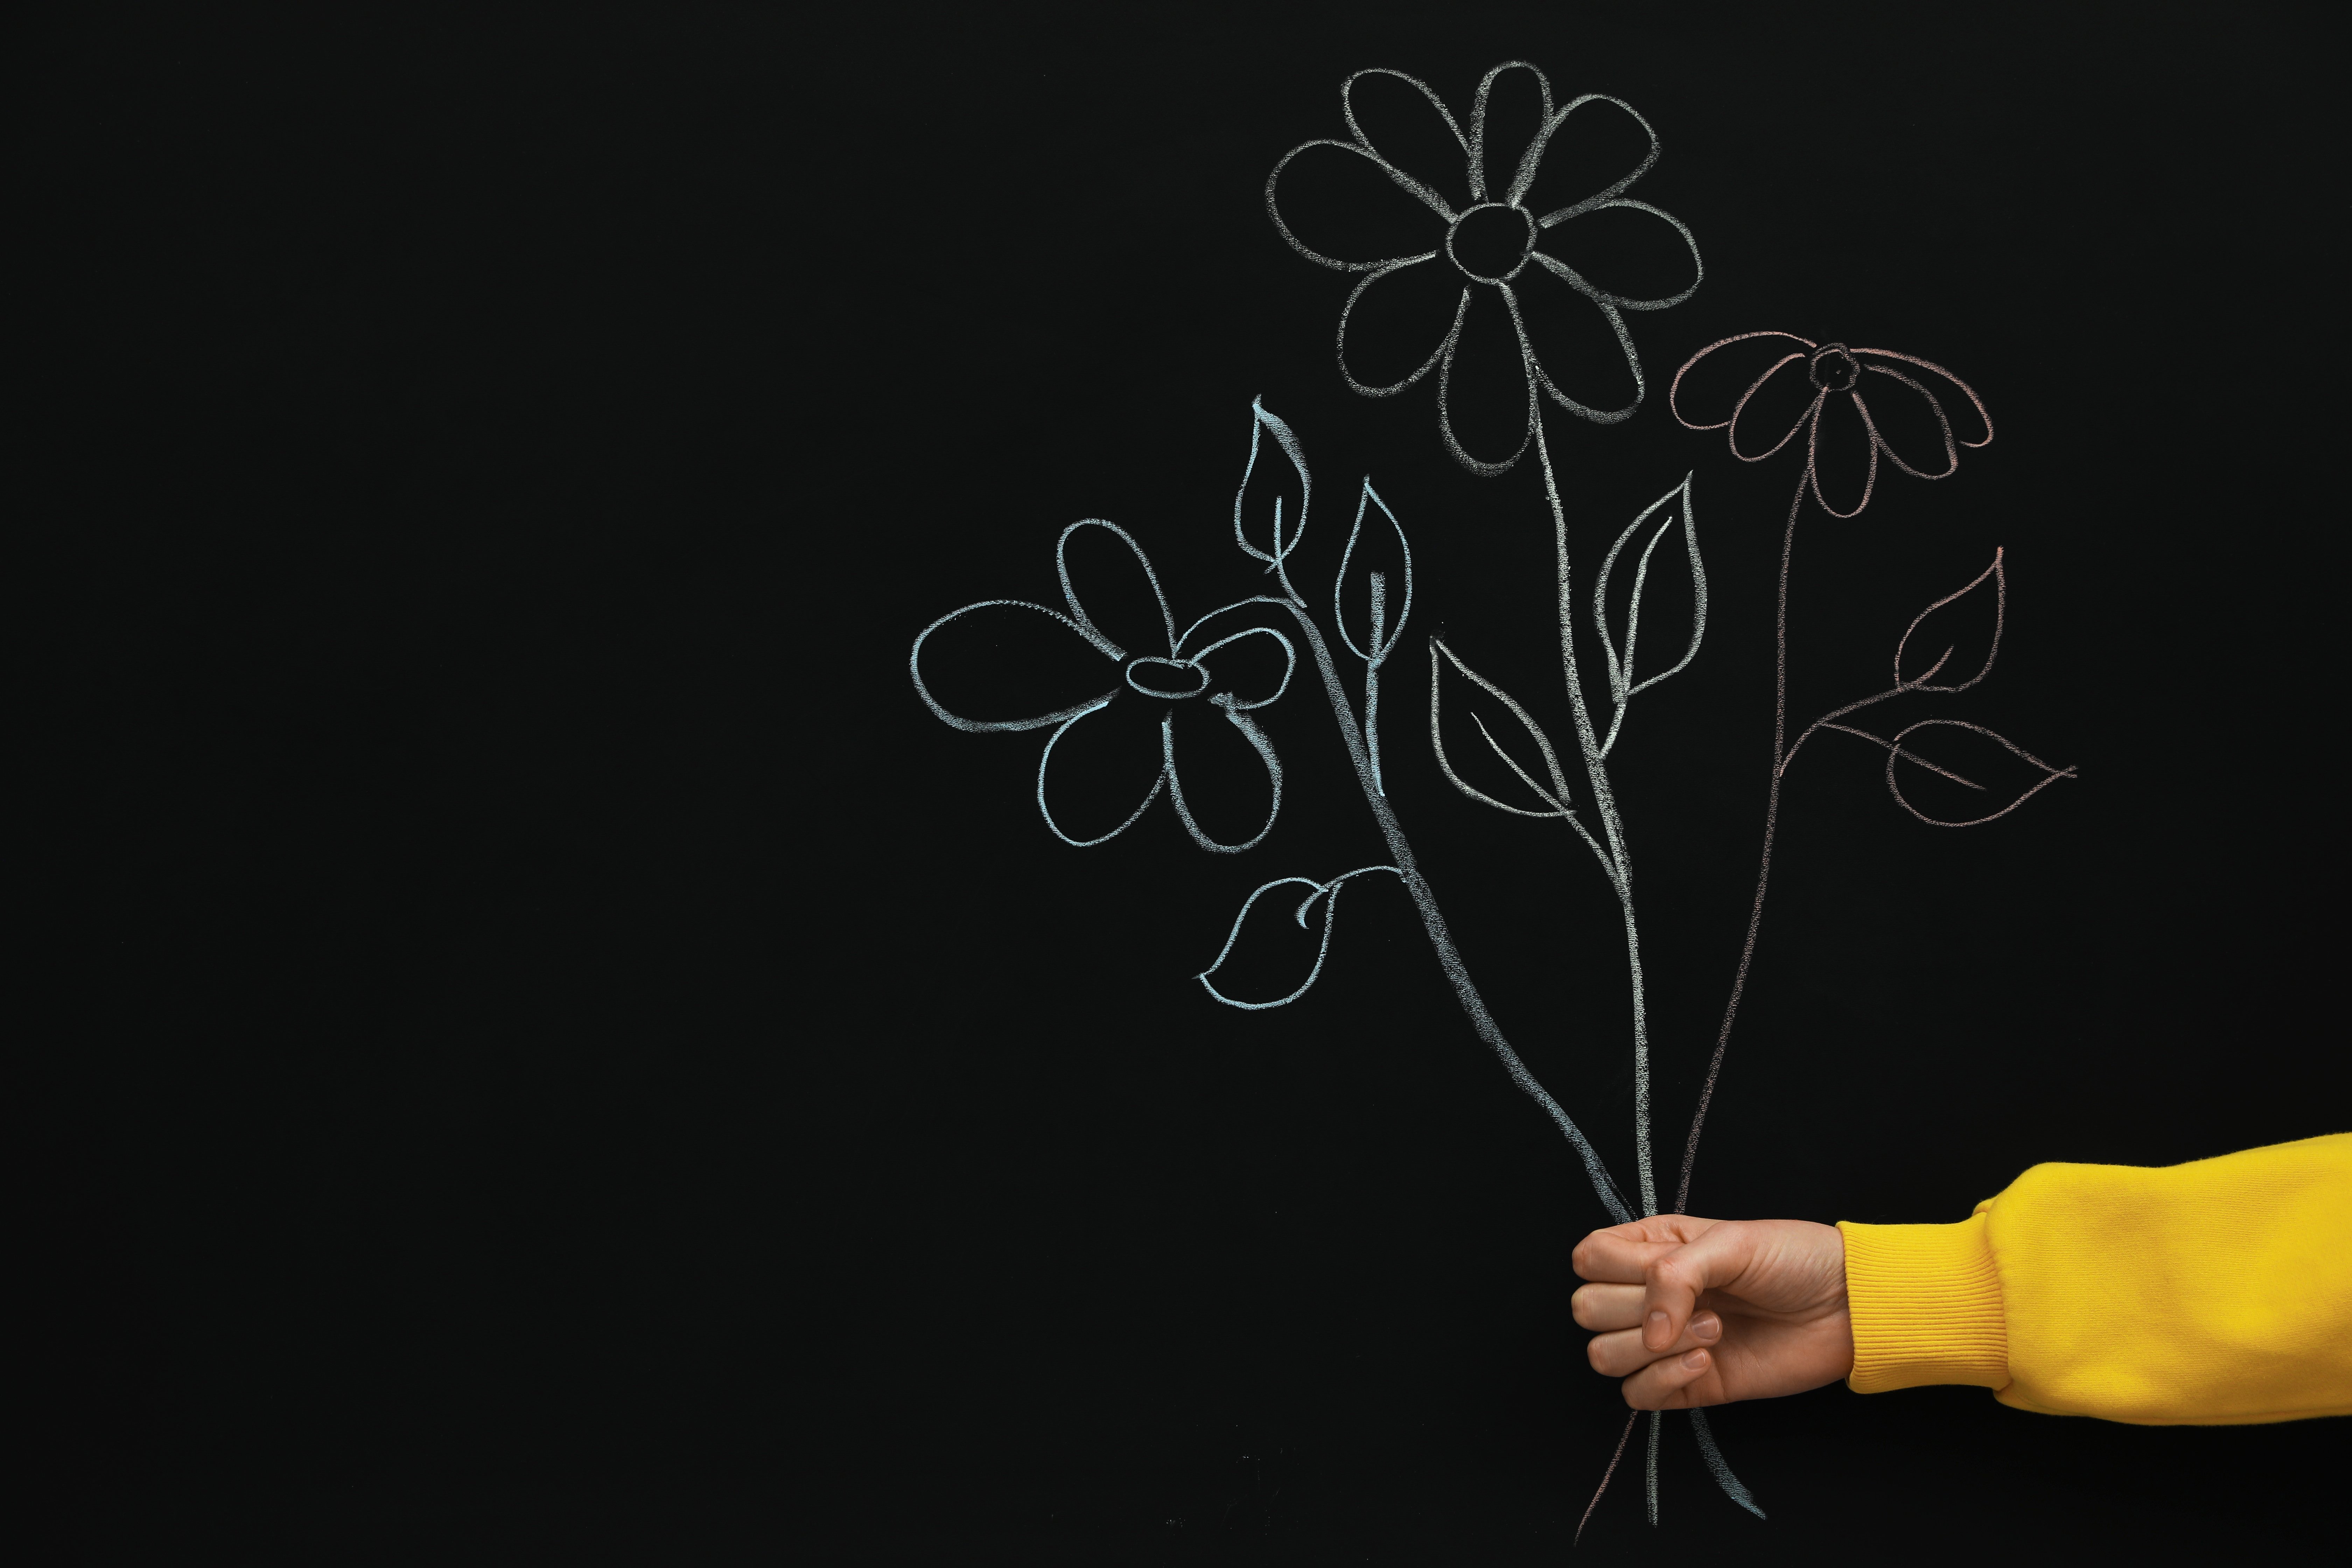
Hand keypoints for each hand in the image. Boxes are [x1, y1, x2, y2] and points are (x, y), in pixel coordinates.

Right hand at [1571, 1215, 1852, 1409]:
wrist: (1844, 1308)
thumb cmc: (1791, 1259)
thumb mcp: (1729, 1242)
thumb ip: (1674, 1274)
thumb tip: (1649, 1332)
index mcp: (1650, 1248)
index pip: (1587, 1258)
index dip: (1612, 1268)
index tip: (1658, 1269)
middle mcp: (1648, 1294)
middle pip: (1587, 1309)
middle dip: (1635, 1309)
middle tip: (1695, 1303)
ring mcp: (1664, 1342)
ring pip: (1603, 1355)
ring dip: (1652, 1347)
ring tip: (1712, 1330)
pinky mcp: (1685, 1384)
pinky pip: (1637, 1395)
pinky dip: (1663, 1380)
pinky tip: (1707, 1361)